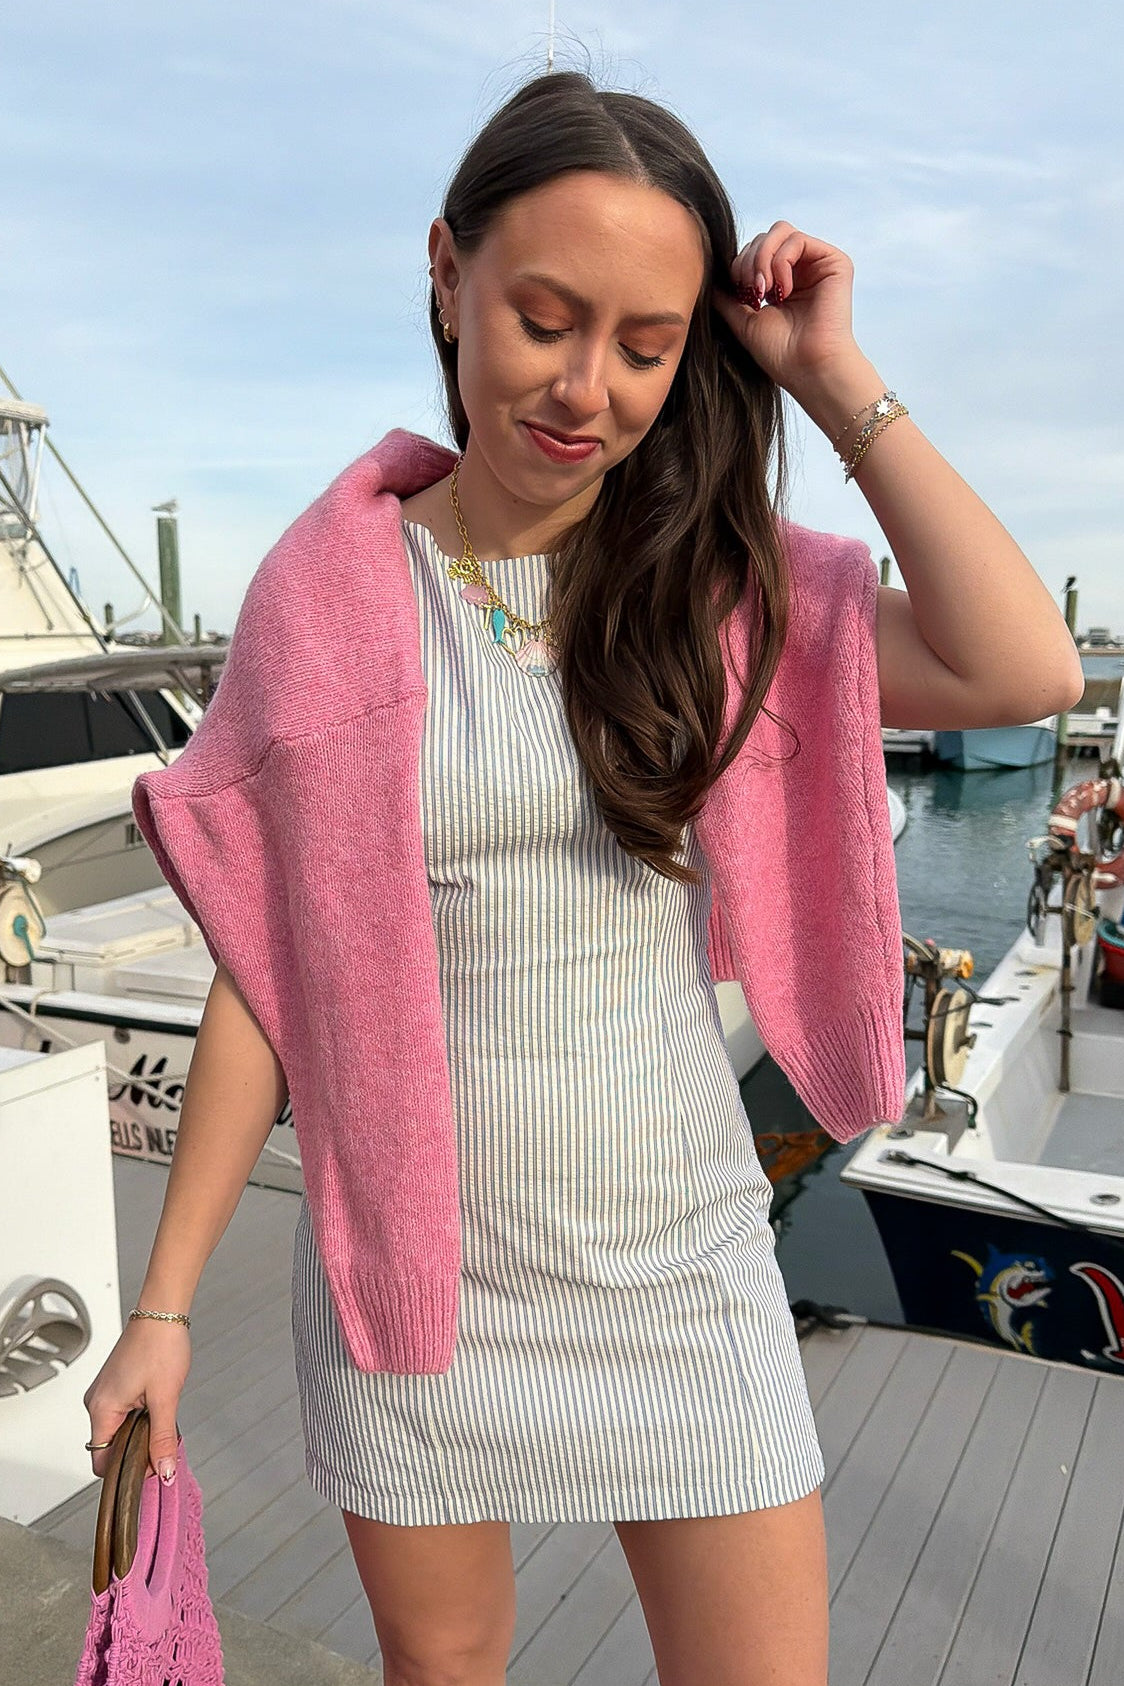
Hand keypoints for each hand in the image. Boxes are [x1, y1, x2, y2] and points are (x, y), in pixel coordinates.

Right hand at [83, 1318, 190, 1484]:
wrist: (163, 1313)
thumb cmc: (160, 1345)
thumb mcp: (166, 1398)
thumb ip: (163, 1438)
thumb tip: (163, 1470)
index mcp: (101, 1409)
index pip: (101, 1462)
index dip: (126, 1471)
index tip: (150, 1469)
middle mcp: (97, 1402)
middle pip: (110, 1446)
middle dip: (136, 1449)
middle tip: (162, 1439)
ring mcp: (105, 1392)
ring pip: (118, 1429)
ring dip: (140, 1430)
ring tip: (161, 1413)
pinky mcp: (115, 1384)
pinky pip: (122, 1413)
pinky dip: (139, 1416)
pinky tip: (157, 1404)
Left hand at [712, 221, 864, 408]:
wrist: (808, 370)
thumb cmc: (780, 354)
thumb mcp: (744, 321)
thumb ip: (728, 298)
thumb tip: (707, 277)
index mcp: (782, 282)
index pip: (754, 251)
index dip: (739, 266)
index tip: (740, 296)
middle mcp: (802, 270)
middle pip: (765, 237)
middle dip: (749, 261)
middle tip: (751, 293)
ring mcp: (818, 265)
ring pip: (780, 232)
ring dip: (763, 258)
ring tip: (764, 291)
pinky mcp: (835, 262)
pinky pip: (797, 240)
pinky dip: (781, 262)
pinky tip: (783, 290)